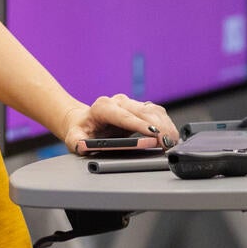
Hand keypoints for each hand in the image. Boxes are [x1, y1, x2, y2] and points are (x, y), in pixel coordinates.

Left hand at [57, 95, 178, 155]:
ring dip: (165, 126)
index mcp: (102, 107)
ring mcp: (130, 103)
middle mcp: (118, 102)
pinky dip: (166, 124)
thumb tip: (83, 146)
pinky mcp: (139, 108)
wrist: (83, 121)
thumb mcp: (74, 138)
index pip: (124, 115)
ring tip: (172, 142)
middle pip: (143, 112)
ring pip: (153, 110)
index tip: (153, 135)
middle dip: (158, 128)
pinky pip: (157, 113)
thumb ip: (77, 142)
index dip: (140, 125)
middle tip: (168, 144)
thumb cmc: (80, 131)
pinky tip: (171, 135)